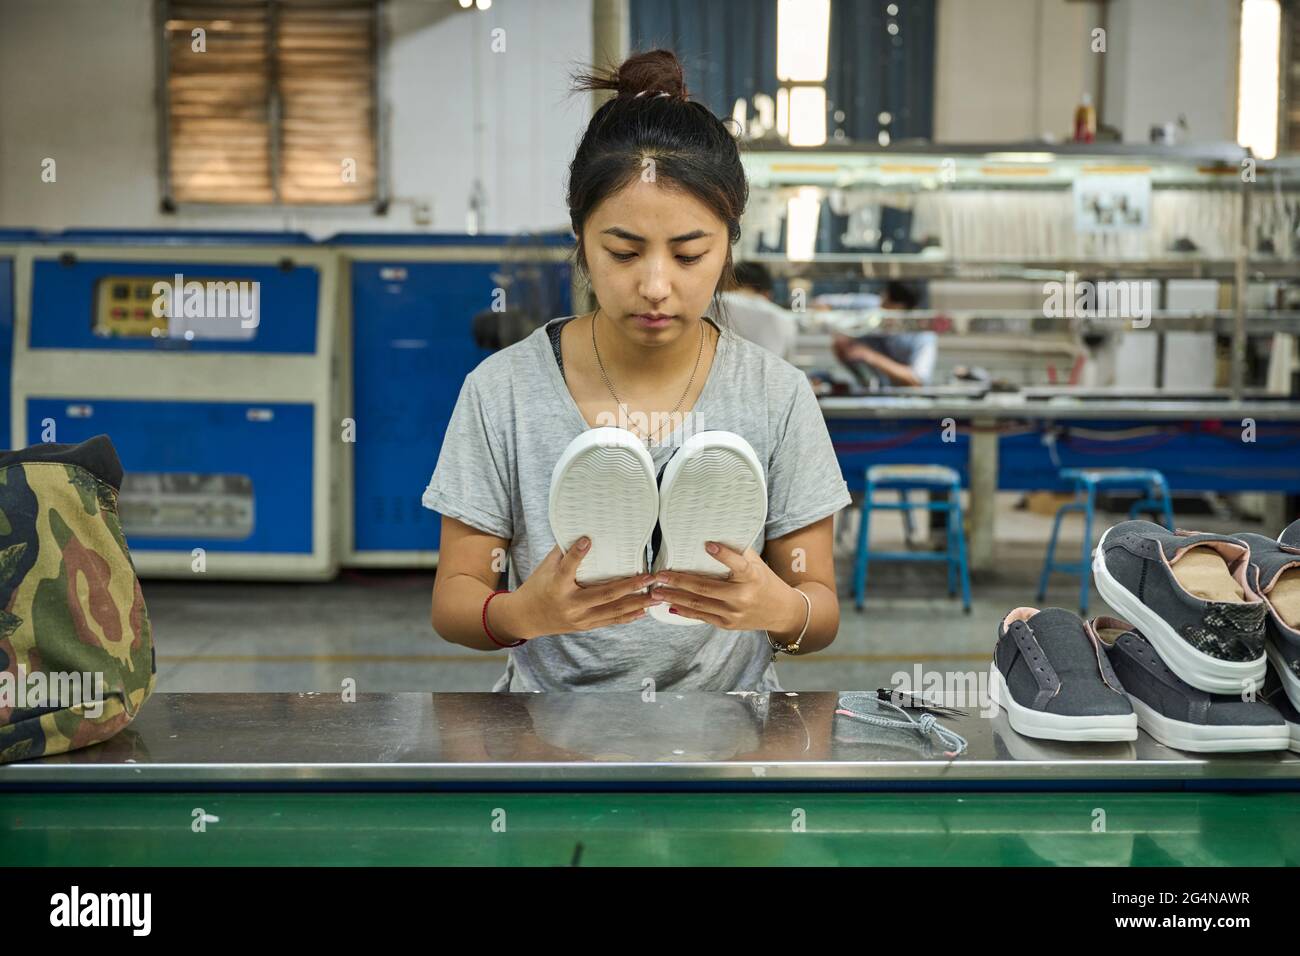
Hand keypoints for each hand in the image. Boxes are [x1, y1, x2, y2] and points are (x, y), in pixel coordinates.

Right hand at [508, 538, 659, 638]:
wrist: (525, 617)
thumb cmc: (538, 586)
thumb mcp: (546, 567)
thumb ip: (564, 551)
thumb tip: (585, 530)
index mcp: (556, 585)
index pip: (567, 567)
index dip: (577, 553)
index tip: (588, 539)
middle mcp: (570, 604)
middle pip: (604, 594)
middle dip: (630, 586)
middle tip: (650, 576)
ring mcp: (580, 618)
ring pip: (613, 610)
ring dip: (637, 603)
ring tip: (656, 595)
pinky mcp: (585, 626)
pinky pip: (610, 621)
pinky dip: (628, 616)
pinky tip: (644, 609)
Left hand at [647, 542, 804, 631]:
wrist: (781, 611)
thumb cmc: (764, 581)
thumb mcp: (757, 563)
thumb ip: (737, 552)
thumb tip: (714, 532)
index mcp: (752, 576)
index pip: (738, 564)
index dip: (723, 554)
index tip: (707, 544)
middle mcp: (742, 596)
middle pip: (705, 587)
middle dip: (679, 580)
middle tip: (660, 574)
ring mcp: (733, 613)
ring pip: (699, 604)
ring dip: (675, 597)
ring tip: (657, 591)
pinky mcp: (727, 624)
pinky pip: (702, 617)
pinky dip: (684, 611)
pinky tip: (670, 605)